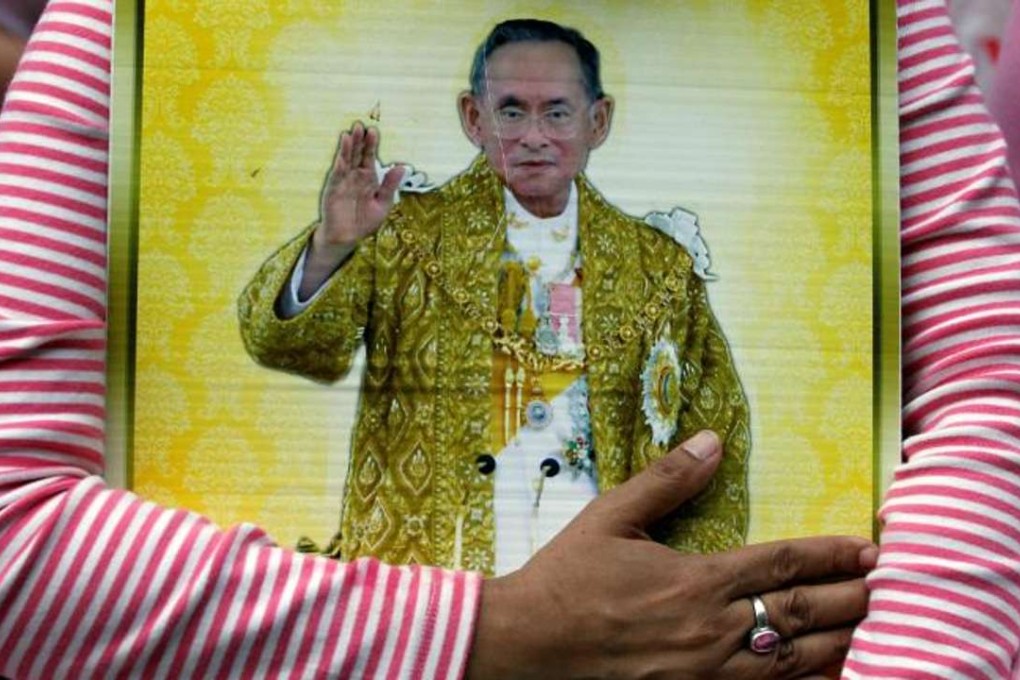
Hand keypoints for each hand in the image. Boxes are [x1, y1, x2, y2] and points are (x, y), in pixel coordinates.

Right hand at [318, 121, 402, 249]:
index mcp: (368, 177)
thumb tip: (402, 167)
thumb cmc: (365, 221)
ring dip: (346, 148)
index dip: (371, 144)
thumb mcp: (383, 204)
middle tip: (360, 125)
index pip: (369, 157)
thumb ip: (390, 186)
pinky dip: (339, 168)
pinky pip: (336, 177)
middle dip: (358, 141)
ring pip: (345, 161)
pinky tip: (341, 158)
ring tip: (349, 134)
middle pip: (356, 154)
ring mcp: (343, 182)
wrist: (347, 237)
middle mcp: (355, 176)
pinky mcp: (333, 190)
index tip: (374, 131)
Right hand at [466, 431, 875, 678]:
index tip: (866, 548)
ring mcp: (708, 673)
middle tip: (889, 584)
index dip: (829, 555)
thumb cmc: (568, 579)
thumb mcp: (610, 518)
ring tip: (874, 627)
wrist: (530, 646)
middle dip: (851, 597)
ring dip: (841, 642)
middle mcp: (712, 630)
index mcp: (695, 581)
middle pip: (800, 612)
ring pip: (794, 660)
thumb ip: (665, 481)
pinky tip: (825, 674)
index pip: (780, 563)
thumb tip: (711, 442)